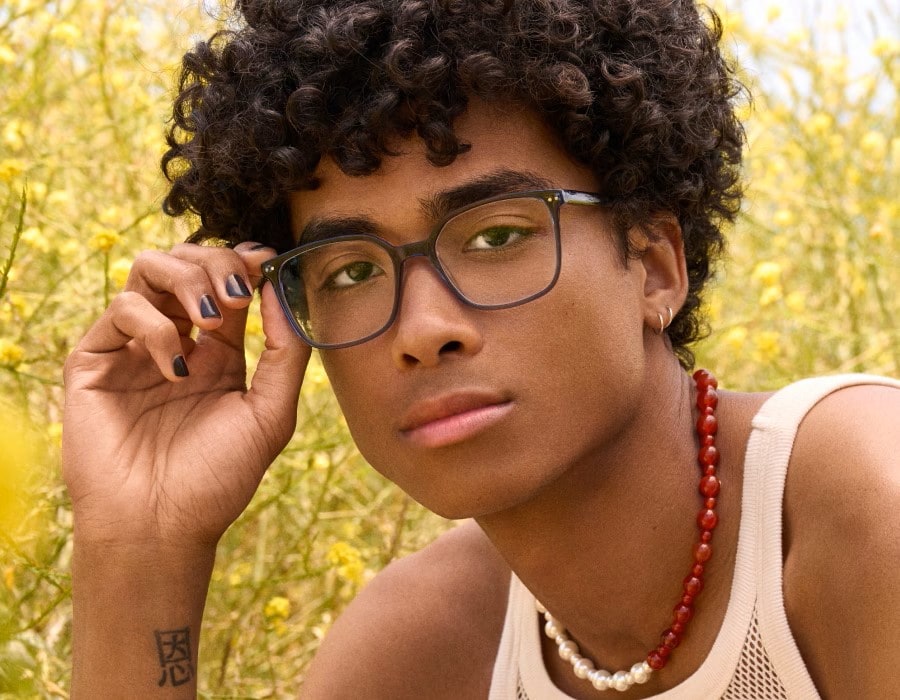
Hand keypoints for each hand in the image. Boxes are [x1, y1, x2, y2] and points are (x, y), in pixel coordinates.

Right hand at [62, 241, 309, 549]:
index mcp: (219, 351)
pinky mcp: (96, 360)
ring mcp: (134, 348)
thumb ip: (286, 351)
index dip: (247, 262)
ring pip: (149, 268)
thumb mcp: (272, 413)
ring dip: (187, 278)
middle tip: (238, 293)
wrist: (162, 526)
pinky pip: (122, 310)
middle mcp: (177, 341)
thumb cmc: (218, 478)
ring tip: (210, 320)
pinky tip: (176, 369)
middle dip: (218, 263)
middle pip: (189, 262)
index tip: (267, 261)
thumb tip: (282, 288)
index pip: (229, 282)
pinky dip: (155, 327)